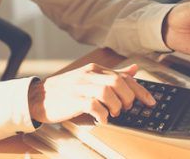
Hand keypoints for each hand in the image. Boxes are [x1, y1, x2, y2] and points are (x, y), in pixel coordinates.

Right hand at [28, 63, 155, 123]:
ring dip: (115, 106)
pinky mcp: (73, 100)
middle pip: (117, 82)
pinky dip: (102, 115)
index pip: (123, 77)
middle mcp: (89, 75)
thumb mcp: (91, 78)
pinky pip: (94, 106)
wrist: (39, 96)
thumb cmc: (68, 89)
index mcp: (95, 69)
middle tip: (126, 108)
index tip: (150, 102)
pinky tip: (102, 119)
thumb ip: (113, 74)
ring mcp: (80, 86)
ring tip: (113, 113)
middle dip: (127, 98)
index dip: (140, 90)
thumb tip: (134, 70)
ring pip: (107, 92)